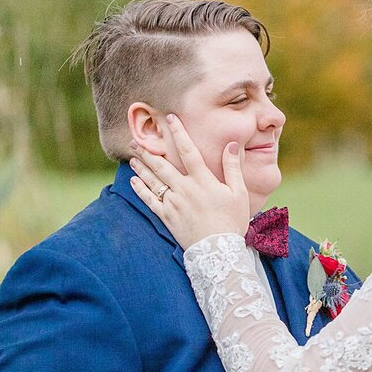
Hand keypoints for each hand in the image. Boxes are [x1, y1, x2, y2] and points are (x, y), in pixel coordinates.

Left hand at [129, 115, 250, 249]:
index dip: (179, 133)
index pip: (189, 151)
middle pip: (162, 165)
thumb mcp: (239, 193)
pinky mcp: (167, 218)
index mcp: (203, 181)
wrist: (218, 252)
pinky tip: (133, 180)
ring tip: (132, 156)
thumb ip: (233, 168)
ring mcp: (173, 204)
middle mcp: (185, 189)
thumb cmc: (232, 222)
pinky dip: (140, 189)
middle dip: (148, 150)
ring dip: (141, 166)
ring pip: (153, 181)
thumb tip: (231, 144)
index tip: (170, 118)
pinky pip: (149, 201)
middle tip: (136, 139)